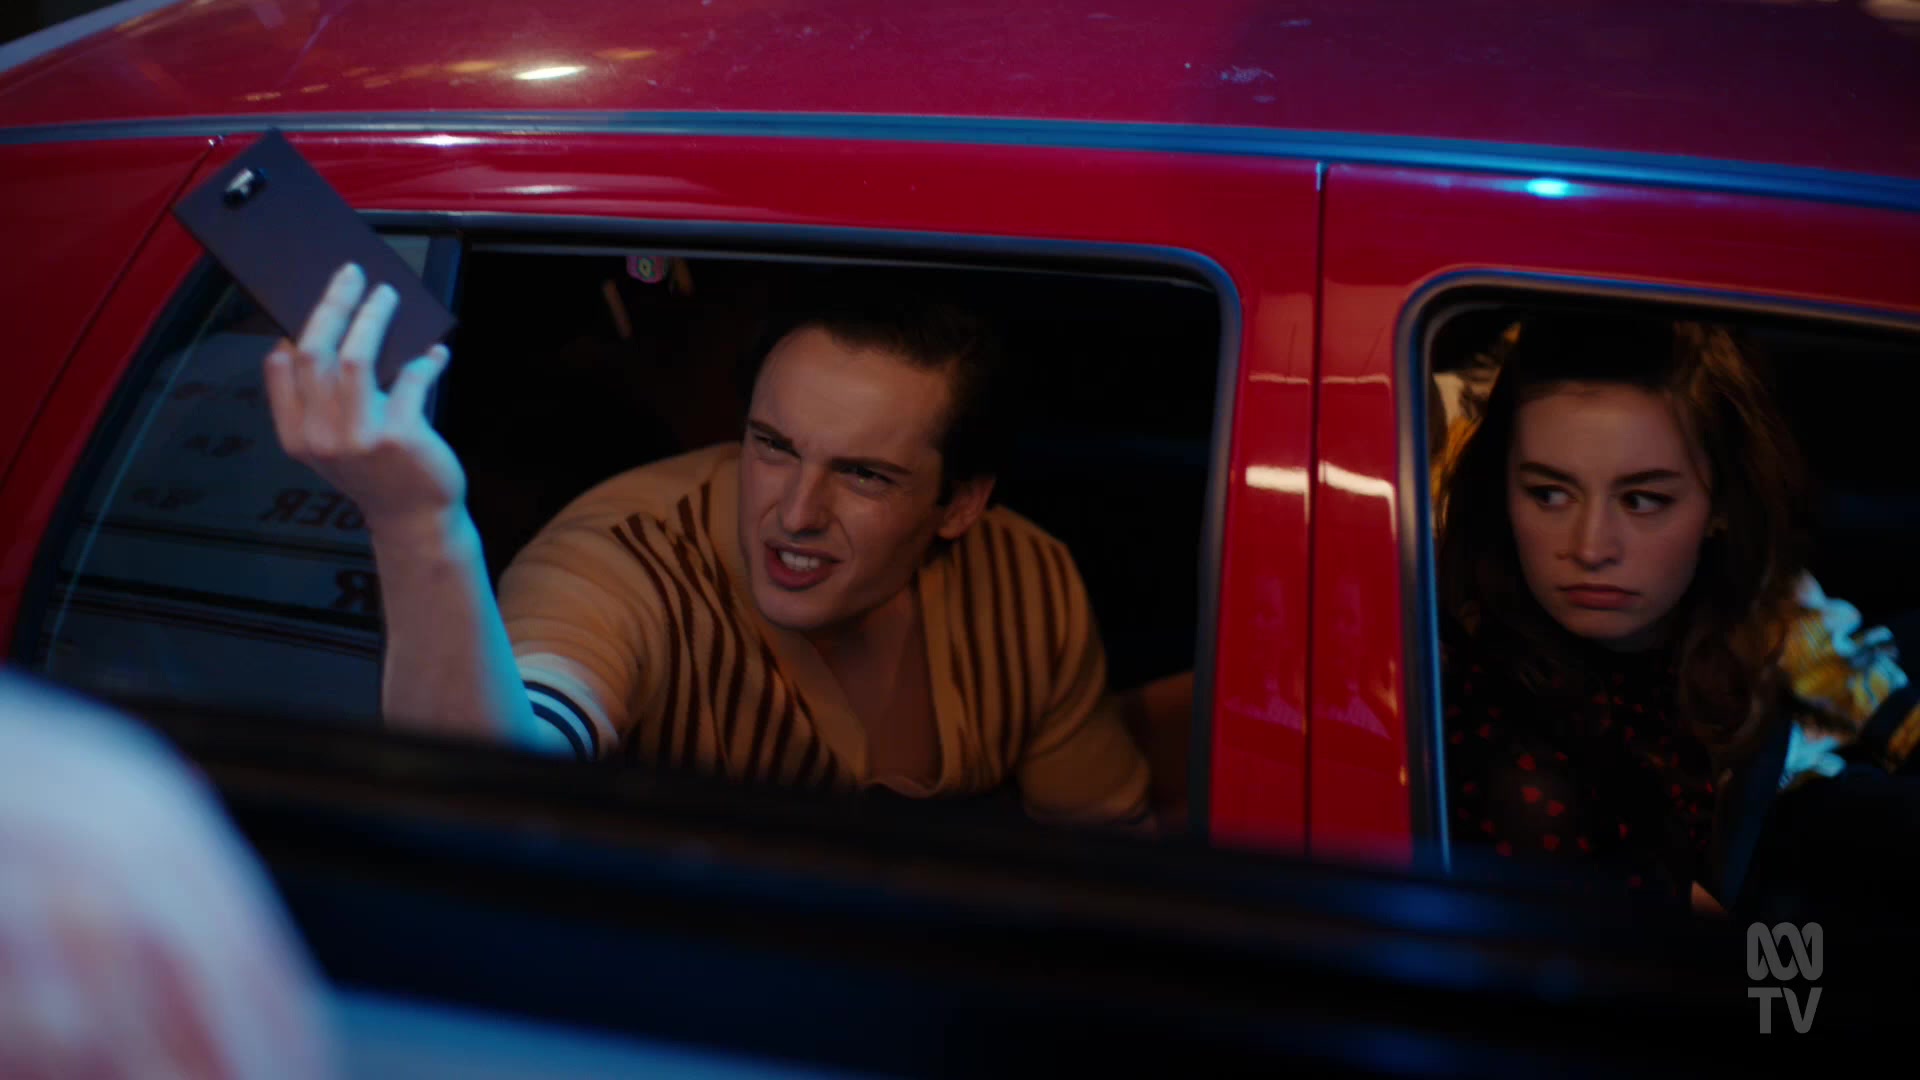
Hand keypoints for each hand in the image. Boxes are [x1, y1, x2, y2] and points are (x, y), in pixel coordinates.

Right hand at [265, 263, 463, 530]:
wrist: (414, 519)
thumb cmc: (377, 474)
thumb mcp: (335, 444)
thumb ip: (323, 402)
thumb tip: (329, 336)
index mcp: (297, 435)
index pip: (283, 367)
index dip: (300, 325)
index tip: (318, 298)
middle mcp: (321, 437)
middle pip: (316, 351)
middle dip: (334, 304)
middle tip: (352, 274)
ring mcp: (359, 438)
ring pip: (356, 357)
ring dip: (373, 317)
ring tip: (387, 295)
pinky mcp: (399, 437)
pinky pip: (411, 380)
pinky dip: (425, 362)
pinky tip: (435, 354)